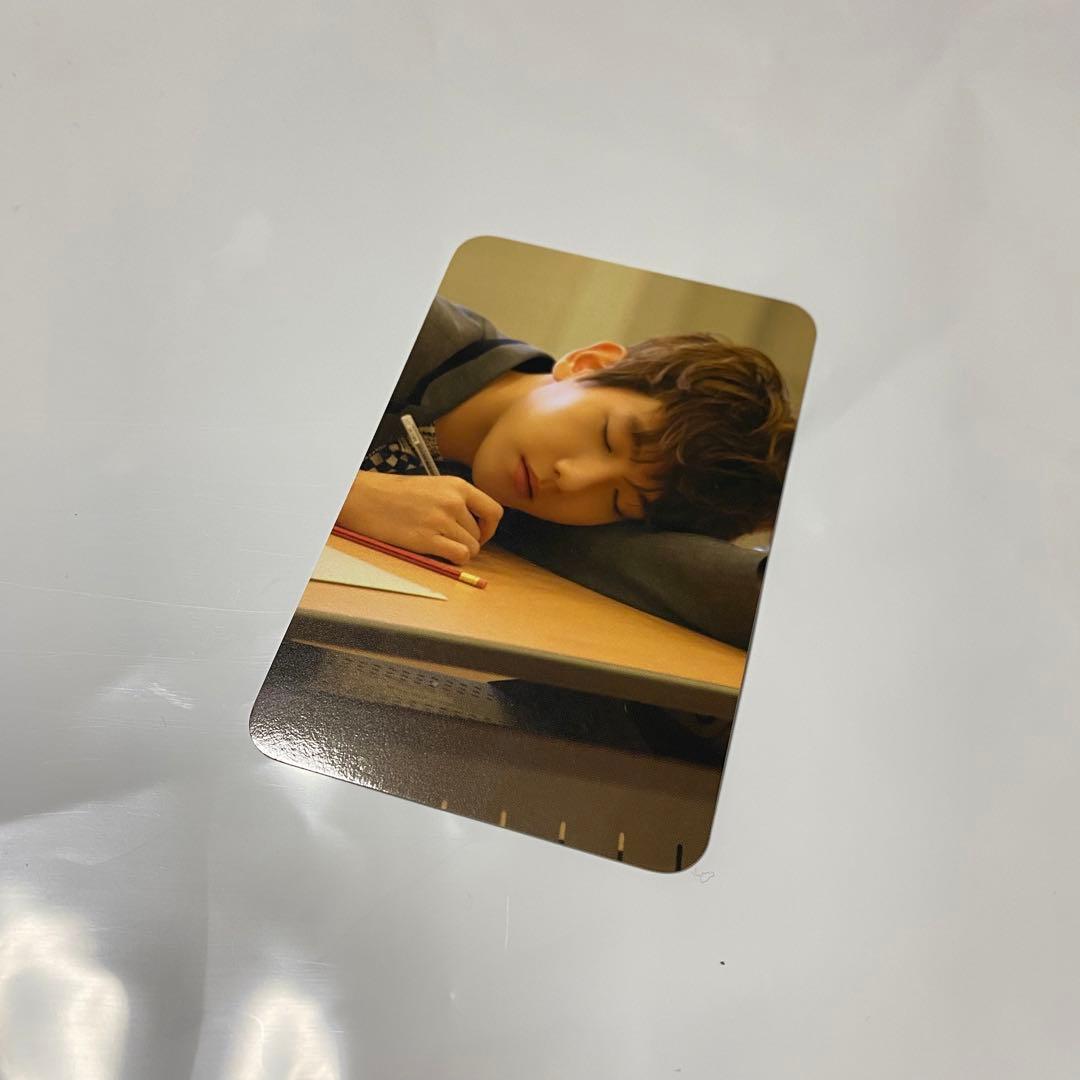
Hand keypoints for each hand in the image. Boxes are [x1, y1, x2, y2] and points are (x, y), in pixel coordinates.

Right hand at [339, 471, 503, 564]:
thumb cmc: (394, 494)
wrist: (364, 498)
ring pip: (472, 548)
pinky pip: (460, 556)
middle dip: (469, 541)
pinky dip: (454, 560)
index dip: (489, 527)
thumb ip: (456, 500)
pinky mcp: (427, 539)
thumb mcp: (433, 486)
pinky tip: (439, 553)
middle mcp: (453, 502)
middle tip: (449, 540)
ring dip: (459, 551)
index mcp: (457, 486)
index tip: (478, 533)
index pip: (494, 511)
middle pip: (480, 534)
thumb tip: (476, 524)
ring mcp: (441, 521)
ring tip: (439, 545)